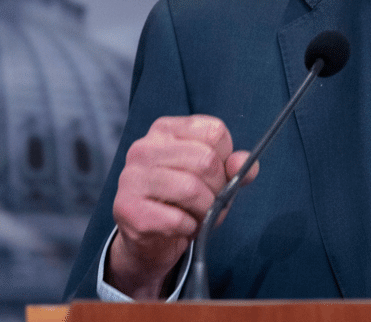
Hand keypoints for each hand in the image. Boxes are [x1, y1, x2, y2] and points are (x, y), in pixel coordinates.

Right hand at [107, 115, 256, 298]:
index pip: (214, 131)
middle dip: (218, 188)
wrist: (151, 240)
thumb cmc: (185, 202)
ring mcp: (131, 177)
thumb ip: (235, 167)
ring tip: (197, 215)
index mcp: (166, 130)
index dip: (226, 158)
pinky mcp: (127, 208)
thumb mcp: (215, 179)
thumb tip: (243, 162)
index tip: (216, 174)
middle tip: (210, 201)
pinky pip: (175, 219)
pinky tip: (180, 227)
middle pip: (206, 160)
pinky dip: (188, 228)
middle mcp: (144, 148)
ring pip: (191, 189)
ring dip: (204, 210)